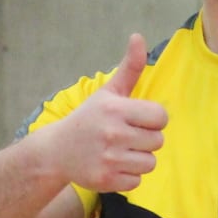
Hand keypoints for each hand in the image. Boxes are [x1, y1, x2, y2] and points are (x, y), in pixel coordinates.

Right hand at [41, 35, 168, 193]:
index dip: (153, 119)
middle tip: (125, 136)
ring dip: (139, 158)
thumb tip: (138, 37)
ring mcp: (109, 158)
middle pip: (158, 141)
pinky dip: (128, 175)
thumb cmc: (89, 119)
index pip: (161, 117)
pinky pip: (137, 181)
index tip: (137, 120)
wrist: (56, 151)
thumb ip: (129, 67)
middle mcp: (112, 133)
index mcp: (116, 109)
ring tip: (120, 151)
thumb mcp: (108, 92)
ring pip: (150, 163)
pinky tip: (112, 165)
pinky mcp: (106, 180)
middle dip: (146, 139)